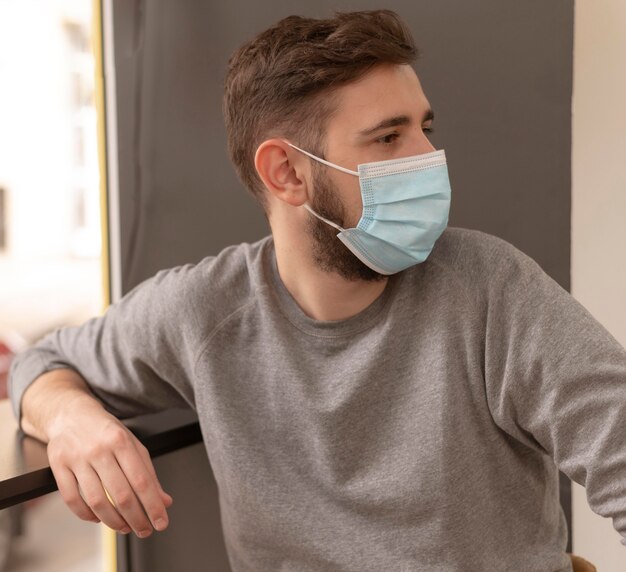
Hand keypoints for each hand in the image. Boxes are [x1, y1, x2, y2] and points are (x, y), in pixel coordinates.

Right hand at [46, 397, 172, 537]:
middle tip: (144, 529)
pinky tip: (98, 518)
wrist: (71, 414)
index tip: (161, 522)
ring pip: (96, 500)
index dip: (153, 505)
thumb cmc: (106, 431)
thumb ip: (148, 473)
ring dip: (113, 521)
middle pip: (120, 494)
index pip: (141, 481)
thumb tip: (164, 501)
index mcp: (121, 441)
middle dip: (136, 518)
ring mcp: (77, 458)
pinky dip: (86, 515)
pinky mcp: (58, 466)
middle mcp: (99, 449)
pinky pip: (72, 499)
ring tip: (124, 527)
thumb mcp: (132, 445)